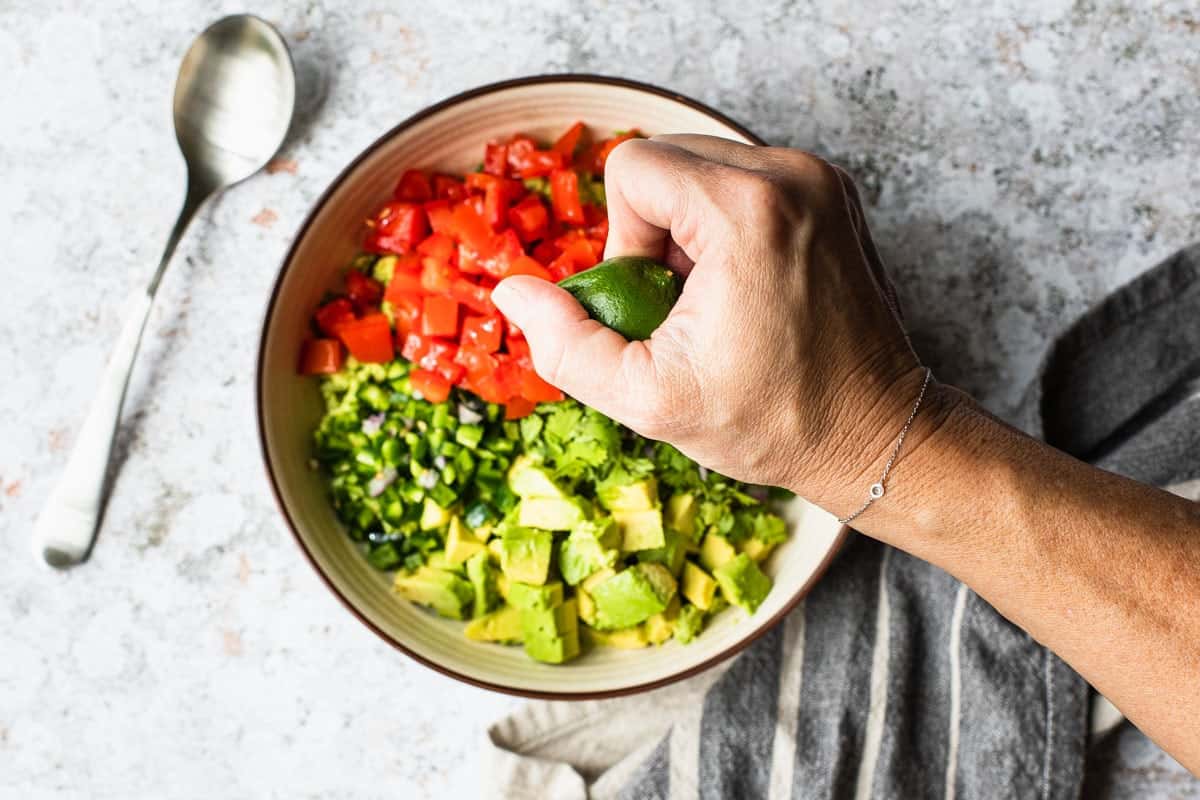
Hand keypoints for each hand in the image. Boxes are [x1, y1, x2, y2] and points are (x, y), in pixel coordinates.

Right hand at [493, 135, 948, 510]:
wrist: (875, 435)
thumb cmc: (773, 421)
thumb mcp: (648, 399)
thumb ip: (564, 344)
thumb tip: (511, 292)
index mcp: (747, 209)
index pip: (633, 167)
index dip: (624, 239)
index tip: (660, 300)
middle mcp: (792, 175)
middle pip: (666, 158)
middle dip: (653, 230)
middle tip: (683, 304)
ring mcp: (821, 180)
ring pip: (703, 167)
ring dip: (687, 228)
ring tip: (716, 300)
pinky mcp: (833, 194)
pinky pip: (744, 181)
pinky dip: (725, 225)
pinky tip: (744, 288)